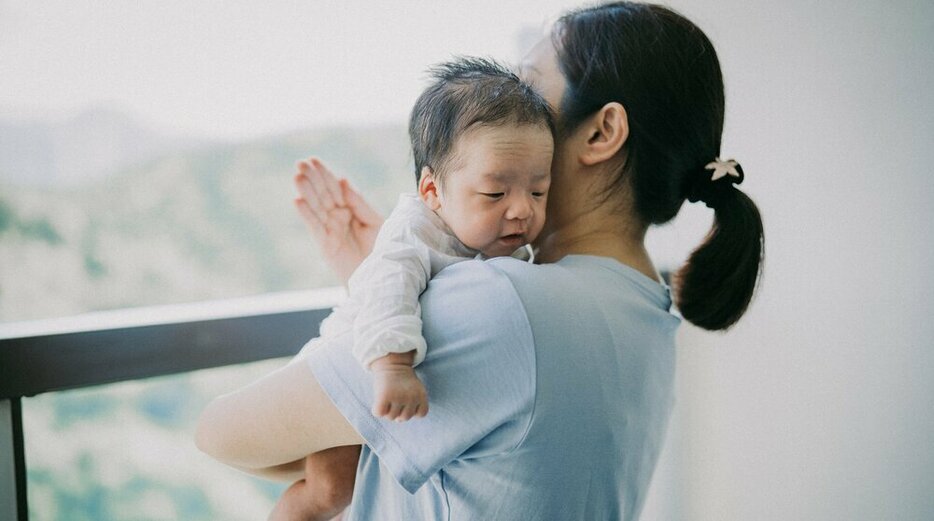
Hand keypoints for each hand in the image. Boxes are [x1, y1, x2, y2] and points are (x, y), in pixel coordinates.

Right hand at [293, 157, 383, 283]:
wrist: (381, 276)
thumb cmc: (380, 249)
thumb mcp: (375, 222)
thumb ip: (360, 203)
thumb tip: (343, 180)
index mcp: (349, 209)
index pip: (335, 188)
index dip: (324, 174)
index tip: (313, 160)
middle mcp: (337, 218)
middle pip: (322, 194)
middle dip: (312, 179)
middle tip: (300, 163)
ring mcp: (330, 230)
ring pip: (316, 207)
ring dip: (306, 192)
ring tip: (297, 176)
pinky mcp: (326, 245)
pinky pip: (315, 226)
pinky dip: (306, 214)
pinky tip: (298, 200)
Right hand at [370, 352, 428, 420]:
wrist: (391, 362)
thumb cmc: (402, 379)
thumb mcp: (414, 389)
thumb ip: (411, 406)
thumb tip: (398, 420)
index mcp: (421, 395)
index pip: (421, 414)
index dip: (413, 409)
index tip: (408, 398)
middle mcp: (411, 397)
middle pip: (404, 418)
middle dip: (398, 411)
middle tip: (395, 397)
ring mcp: (398, 397)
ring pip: (391, 417)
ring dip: (387, 410)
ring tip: (388, 398)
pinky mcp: (384, 396)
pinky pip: (379, 413)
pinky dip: (377, 410)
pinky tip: (379, 401)